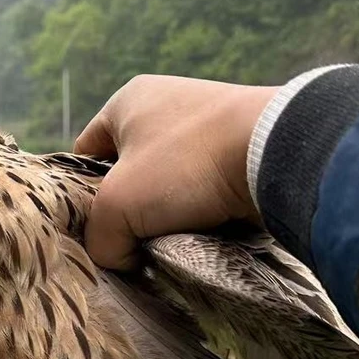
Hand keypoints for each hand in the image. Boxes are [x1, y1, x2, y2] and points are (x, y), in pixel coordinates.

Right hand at [74, 74, 278, 270]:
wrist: (276, 155)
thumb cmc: (185, 166)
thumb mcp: (118, 205)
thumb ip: (101, 237)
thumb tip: (119, 257)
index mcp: (128, 101)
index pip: (86, 154)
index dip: (82, 194)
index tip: (96, 228)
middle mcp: (166, 104)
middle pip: (129, 174)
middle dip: (130, 211)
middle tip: (132, 242)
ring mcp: (207, 125)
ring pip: (168, 187)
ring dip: (167, 218)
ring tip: (171, 242)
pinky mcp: (239, 147)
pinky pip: (205, 190)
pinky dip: (201, 214)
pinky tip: (203, 234)